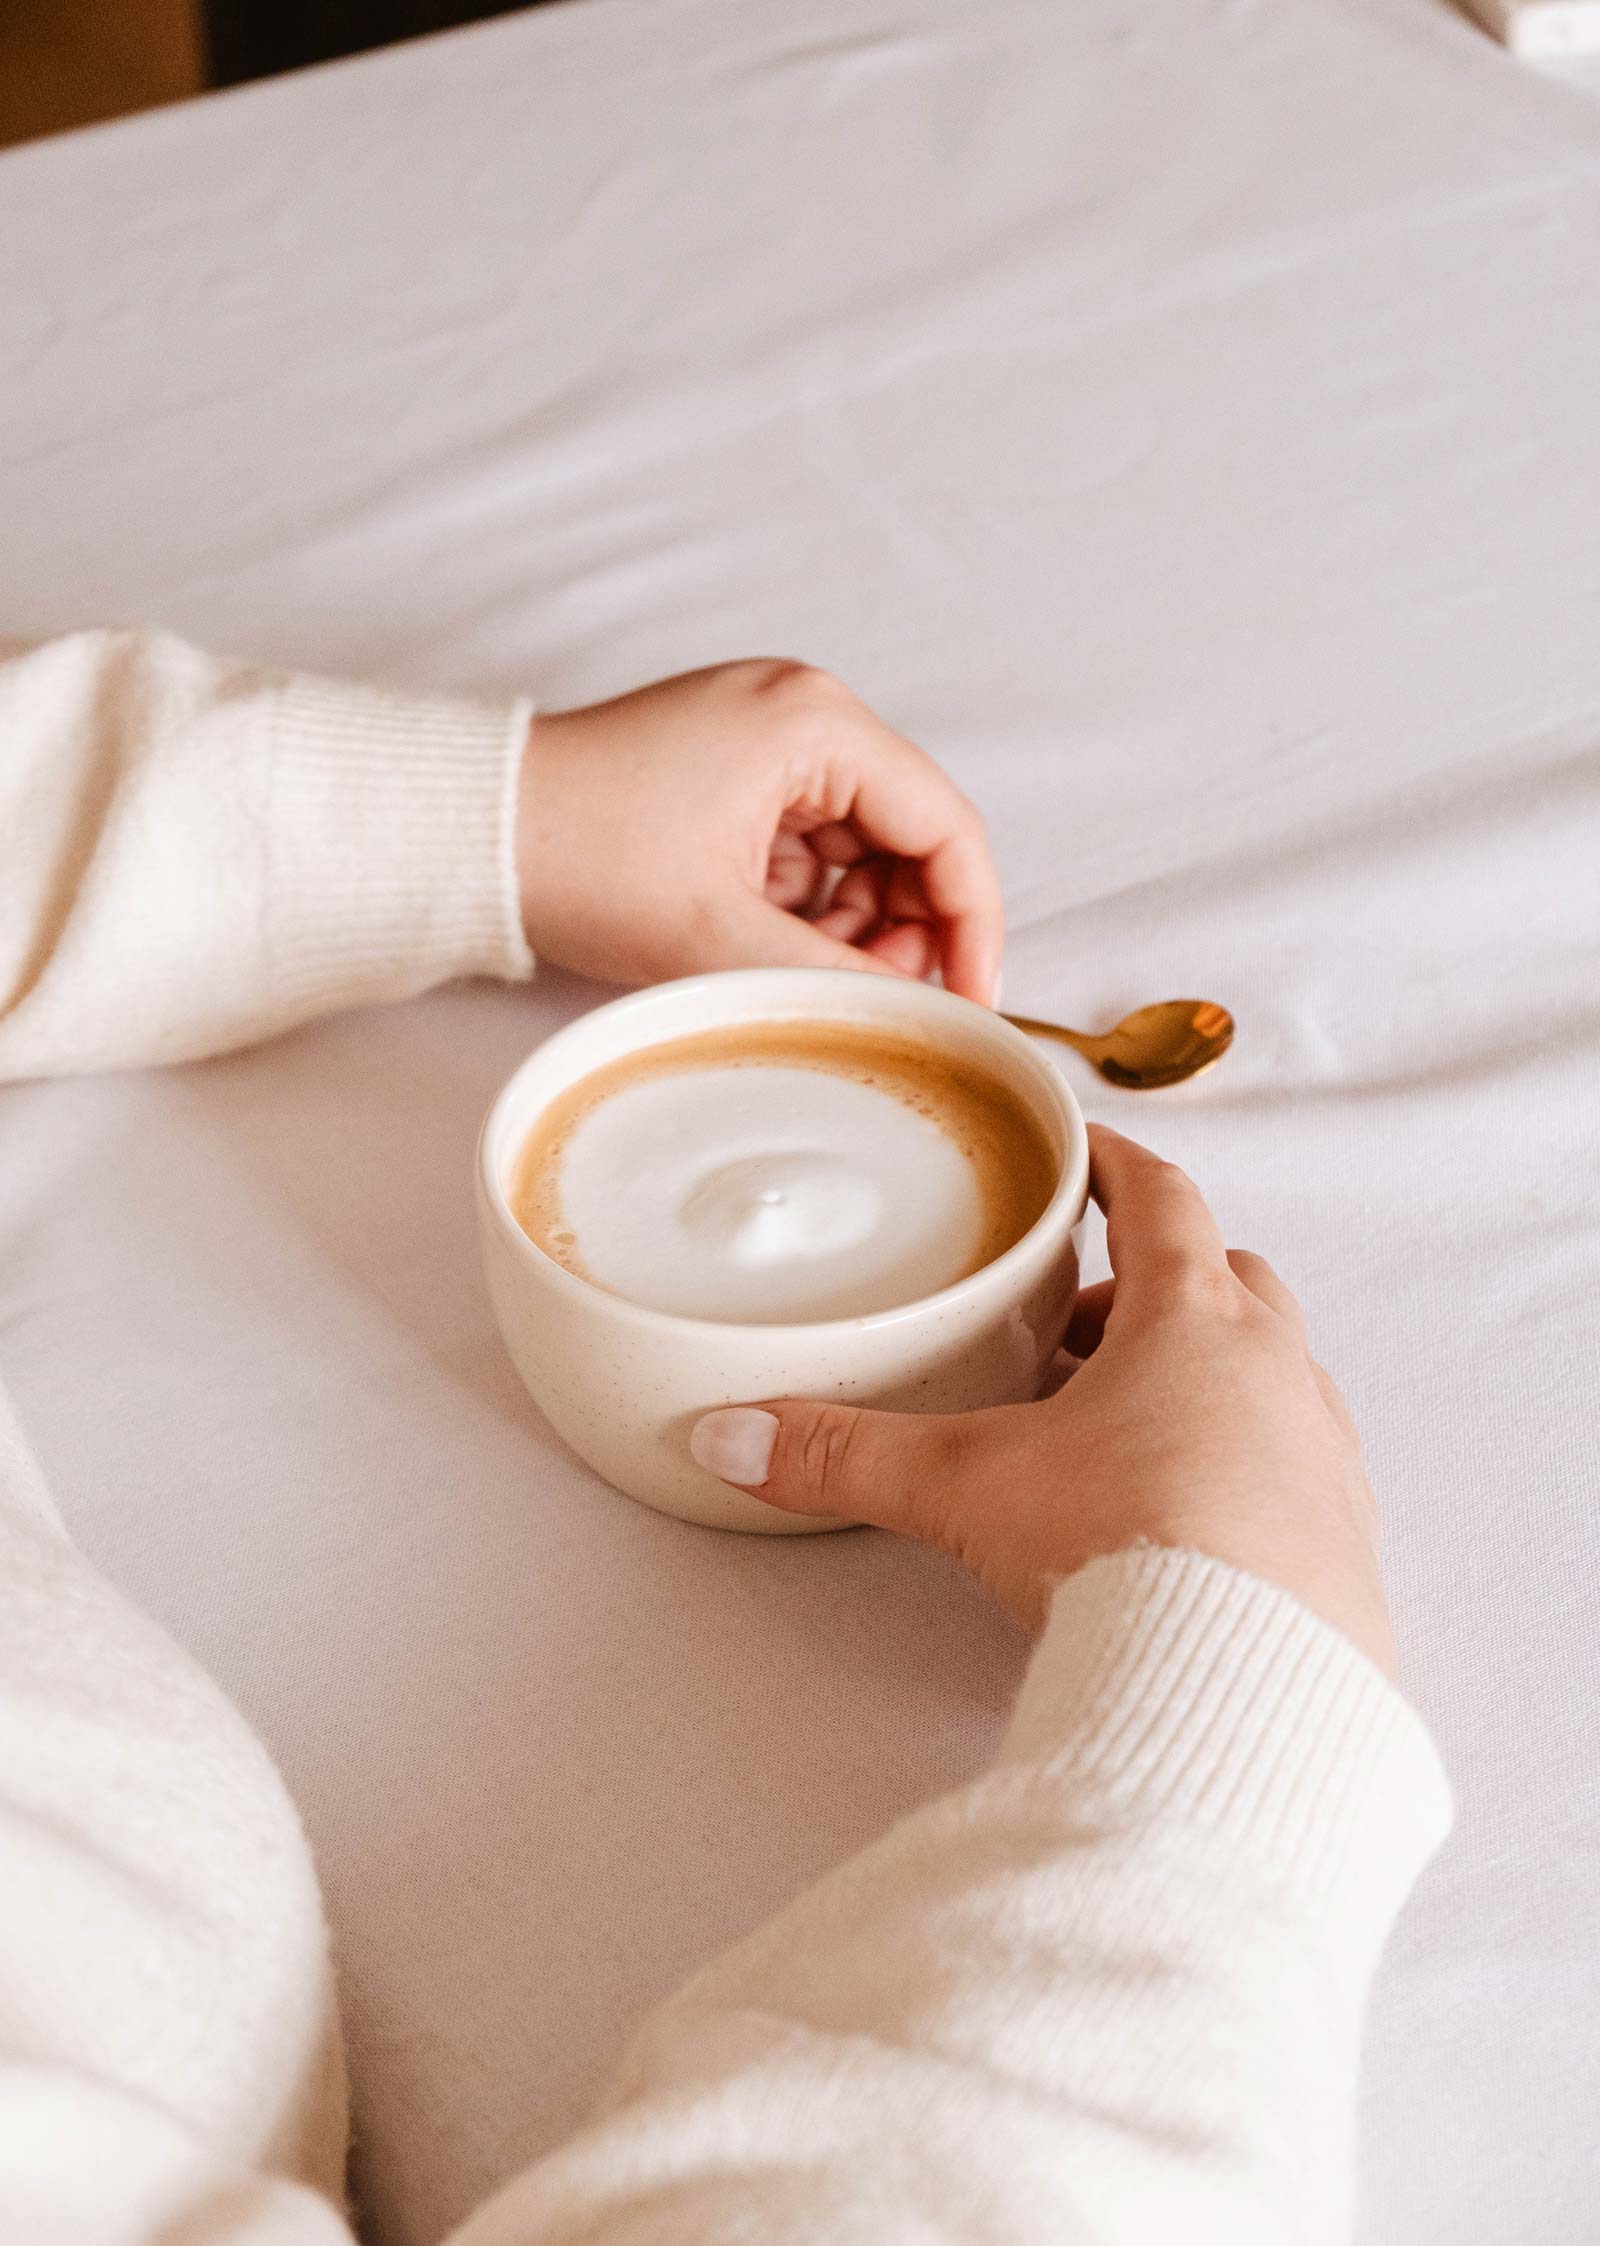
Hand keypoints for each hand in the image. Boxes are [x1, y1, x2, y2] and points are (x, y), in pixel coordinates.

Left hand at [517, 661, 1001, 1000]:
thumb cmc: (577, 856)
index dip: (972, 925)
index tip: (972, 1000)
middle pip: (910, 835)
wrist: (471, 835)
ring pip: (862, 848)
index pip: (946, 826)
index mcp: (815, 723)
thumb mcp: (722, 937)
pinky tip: (761, 944)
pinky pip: (809, 846)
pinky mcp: (733, 771)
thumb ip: (839, 979)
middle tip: (872, 997)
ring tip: (797, 971)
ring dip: (850, 923)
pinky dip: (804, 905)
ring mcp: (766, 737)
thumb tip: (926, 1014)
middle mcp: (802, 712)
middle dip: (903, 928)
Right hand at [690, 1125, 1395, 1675]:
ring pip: (1270, 1375)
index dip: (1116, 1168)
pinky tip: (1186, 1522)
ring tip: (1118, 1436)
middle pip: (1224, 1283)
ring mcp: (1321, 1455)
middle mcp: (1276, 1370)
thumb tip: (734, 1435)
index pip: (1161, 1200)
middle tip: (1072, 1337)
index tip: (1087, 1156)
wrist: (1248, 1687)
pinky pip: (1298, 1471)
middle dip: (1148, 1295)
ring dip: (1204, 1381)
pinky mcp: (1343, 1543)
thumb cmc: (1129, 1551)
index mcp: (1193, 1319)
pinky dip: (1244, 1468)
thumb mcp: (964, 1488)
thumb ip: (847, 1455)